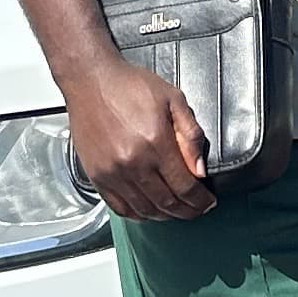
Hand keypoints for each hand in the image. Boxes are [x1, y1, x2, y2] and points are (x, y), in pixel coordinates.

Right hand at [67, 61, 213, 219]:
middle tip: (196, 210)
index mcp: (155, 142)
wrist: (90, 80)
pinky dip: (138, 214)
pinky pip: (120, 207)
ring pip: (145, 210)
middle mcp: (133, 163)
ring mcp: (113, 173)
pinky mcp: (97, 176)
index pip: (185, 186)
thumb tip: (200, 170)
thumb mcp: (173, 99)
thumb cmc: (129, 86)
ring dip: (164, 216)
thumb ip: (191, 135)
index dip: (200, 200)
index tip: (207, 202)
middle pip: (167, 203)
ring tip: (176, 212)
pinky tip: (148, 210)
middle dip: (187, 212)